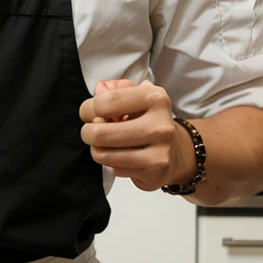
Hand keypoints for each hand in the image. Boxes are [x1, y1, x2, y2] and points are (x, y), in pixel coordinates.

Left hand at [79, 79, 195, 191]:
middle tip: (92, 132)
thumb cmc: (148, 120)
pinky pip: (114, 169)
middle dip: (87, 132)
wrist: (175, 151)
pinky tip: (121, 157)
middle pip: (99, 131)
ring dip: (97, 149)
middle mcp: (160, 125)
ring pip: (103, 153)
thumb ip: (114, 90)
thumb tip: (99, 90)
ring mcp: (159, 152)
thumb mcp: (136, 96)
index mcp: (155, 98)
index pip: (105, 102)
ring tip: (105, 144)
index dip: (89, 108)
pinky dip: (111, 163)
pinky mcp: (154, 173)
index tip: (92, 112)